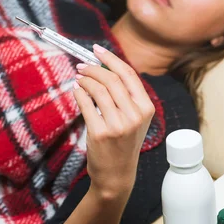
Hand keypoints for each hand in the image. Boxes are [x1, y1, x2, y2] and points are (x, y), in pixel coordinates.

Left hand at [72, 44, 155, 197]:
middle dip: (93, 68)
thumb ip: (126, 96)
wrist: (117, 174)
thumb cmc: (123, 143)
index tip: (97, 50)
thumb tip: (104, 67)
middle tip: (82, 66)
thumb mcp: (135, 119)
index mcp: (146, 108)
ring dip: (85, 80)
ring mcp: (119, 125)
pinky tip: (76, 91)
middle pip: (112, 80)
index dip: (111, 59)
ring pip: (98, 90)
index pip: (129, 75)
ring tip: (78, 79)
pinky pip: (86, 105)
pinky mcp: (101, 133)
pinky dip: (79, 93)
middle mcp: (135, 115)